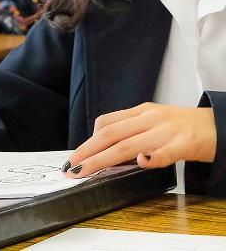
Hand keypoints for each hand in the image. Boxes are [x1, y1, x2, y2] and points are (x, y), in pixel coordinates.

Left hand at [64, 102, 216, 177]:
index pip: (107, 123)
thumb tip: (104, 142)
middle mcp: (149, 119)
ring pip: (129, 144)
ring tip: (87, 170)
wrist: (215, 124)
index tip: (75, 156)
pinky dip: (152, 157)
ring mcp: (165, 131)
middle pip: (111, 134)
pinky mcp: (183, 144)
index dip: (88, 140)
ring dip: (104, 159)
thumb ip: (130, 128)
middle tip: (72, 167)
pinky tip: (141, 162)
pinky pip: (165, 151)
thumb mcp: (152, 119)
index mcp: (141, 112)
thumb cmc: (181, 125)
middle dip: (88, 152)